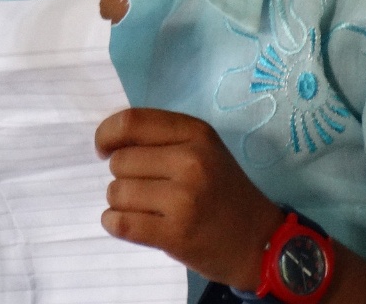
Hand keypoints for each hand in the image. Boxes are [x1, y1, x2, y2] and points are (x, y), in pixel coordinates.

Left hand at [95, 108, 282, 289]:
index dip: (106, 134)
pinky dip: (114, 223)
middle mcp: (190, 161)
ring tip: (146, 208)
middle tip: (145, 188)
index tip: (104, 149)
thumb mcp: (203, 149)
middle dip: (122, 175)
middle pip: (120, 160)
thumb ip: (161, 137)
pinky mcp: (176, 234)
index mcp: (195, 133)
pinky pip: (120, 222)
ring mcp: (184, 199)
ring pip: (116, 192)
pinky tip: (128, 223)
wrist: (261, 242)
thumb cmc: (223, 191)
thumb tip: (109, 140)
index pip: (130, 122)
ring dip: (121, 202)